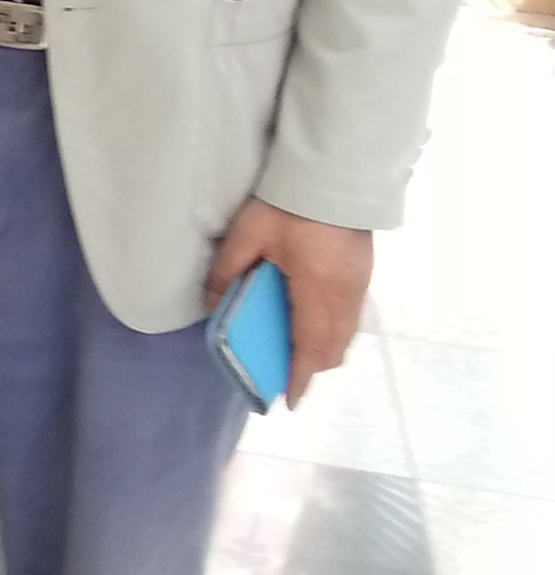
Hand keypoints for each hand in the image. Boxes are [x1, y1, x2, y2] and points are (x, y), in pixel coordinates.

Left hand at [206, 195, 373, 409]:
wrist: (334, 174)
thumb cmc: (288, 206)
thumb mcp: (248, 236)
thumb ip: (227, 271)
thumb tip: (211, 303)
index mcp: (316, 292)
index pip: (309, 349)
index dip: (299, 378)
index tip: (289, 401)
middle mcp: (344, 296)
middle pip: (333, 347)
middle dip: (311, 367)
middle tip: (286, 376)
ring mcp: (358, 285)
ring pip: (346, 333)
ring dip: (325, 349)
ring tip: (298, 354)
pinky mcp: (362, 272)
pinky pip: (351, 316)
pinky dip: (334, 330)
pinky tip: (314, 322)